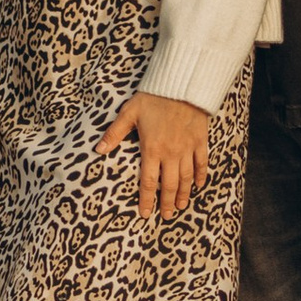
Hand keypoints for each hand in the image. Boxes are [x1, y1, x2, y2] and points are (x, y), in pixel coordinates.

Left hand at [97, 87, 212, 215]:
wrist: (182, 84)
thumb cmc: (153, 97)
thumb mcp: (129, 112)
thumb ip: (114, 133)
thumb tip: (98, 149)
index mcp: (151, 149)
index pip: (148, 181)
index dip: (146, 200)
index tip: (145, 214)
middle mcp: (171, 153)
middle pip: (169, 185)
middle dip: (167, 203)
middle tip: (167, 216)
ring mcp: (187, 148)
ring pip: (186, 178)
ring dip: (184, 194)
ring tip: (181, 207)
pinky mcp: (200, 141)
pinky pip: (202, 163)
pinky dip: (201, 176)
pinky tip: (199, 186)